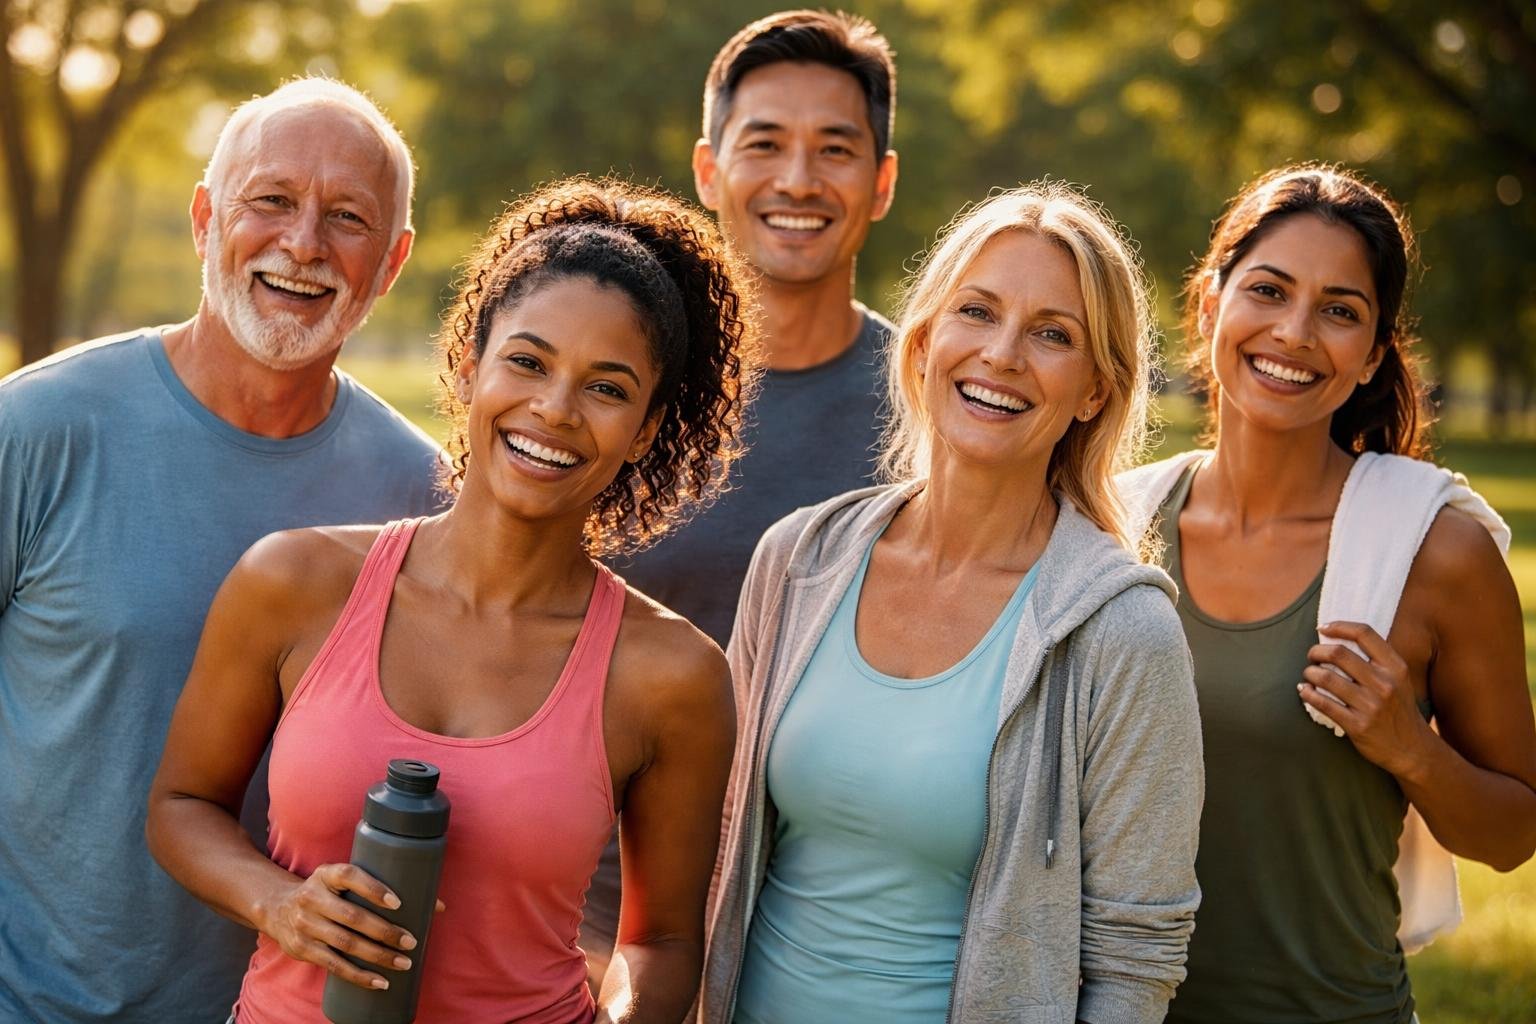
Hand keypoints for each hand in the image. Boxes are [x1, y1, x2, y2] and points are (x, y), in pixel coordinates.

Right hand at [262, 863, 420, 990]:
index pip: (350, 876)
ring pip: (346, 944)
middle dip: (385, 931)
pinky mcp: (303, 949)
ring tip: (404, 963)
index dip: (374, 888)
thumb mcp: (344, 881)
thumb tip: (438, 905)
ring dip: (378, 956)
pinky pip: (334, 965)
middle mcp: (313, 898)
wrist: (278, 908)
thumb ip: (384, 887)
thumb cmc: (329, 892)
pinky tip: (380, 981)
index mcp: (327, 874)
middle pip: (352, 917)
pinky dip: (359, 975)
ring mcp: (305, 925)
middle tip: (412, 942)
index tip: (399, 903)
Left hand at [1300, 621, 1433, 776]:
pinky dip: (1307, 693)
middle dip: (1316, 651)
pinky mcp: (1357, 725)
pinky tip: (1304, 691)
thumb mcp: (1399, 679)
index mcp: (1395, 667)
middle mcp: (1384, 684)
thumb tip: (1337, 637)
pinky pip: (1322, 703)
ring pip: (1325, 678)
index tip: (1323, 628)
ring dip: (1309, 673)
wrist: (1412, 749)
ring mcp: (1370, 705)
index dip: (1339, 626)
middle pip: (1338, 653)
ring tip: (1308, 675)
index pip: (1364, 634)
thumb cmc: (1399, 708)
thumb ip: (1376, 660)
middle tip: (1312, 656)